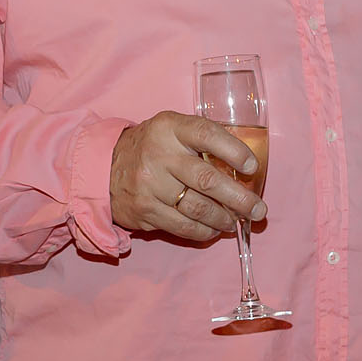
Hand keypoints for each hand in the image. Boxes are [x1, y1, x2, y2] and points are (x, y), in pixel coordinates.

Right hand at [110, 112, 266, 242]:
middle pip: (207, 180)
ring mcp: (150, 185)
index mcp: (170, 128)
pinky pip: (181, 227)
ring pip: (197, 208)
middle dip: (239, 198)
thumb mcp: (171, 129)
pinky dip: (203, 231)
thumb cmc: (151, 146)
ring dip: (223, 219)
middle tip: (258, 210)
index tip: (252, 167)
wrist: (103, 167)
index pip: (207, 135)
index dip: (234, 151)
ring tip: (237, 221)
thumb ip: (202, 139)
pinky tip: (214, 229)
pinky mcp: (145, 210)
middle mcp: (159, 155)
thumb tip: (244, 166)